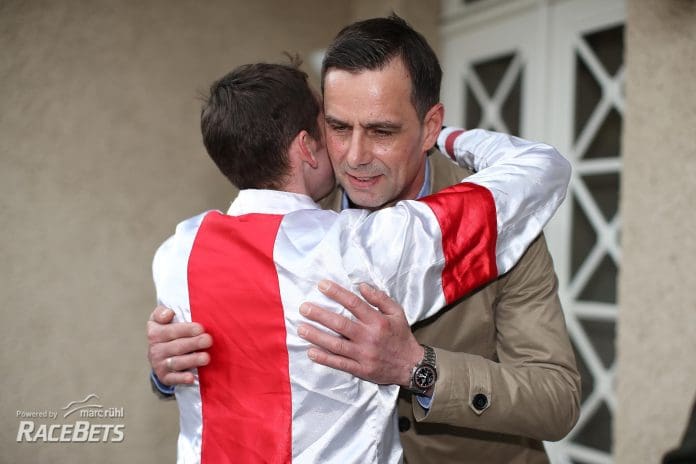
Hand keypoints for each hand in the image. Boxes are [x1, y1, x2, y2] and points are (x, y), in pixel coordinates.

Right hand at [146, 305, 212, 385]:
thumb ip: (161, 313)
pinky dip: (182, 379)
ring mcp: (159, 364)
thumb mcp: (159, 320)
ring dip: (192, 360)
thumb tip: (169, 313)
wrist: (158, 355)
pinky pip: (173, 379)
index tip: (200, 328)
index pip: (170, 331)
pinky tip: (191, 377)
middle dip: (194, 343)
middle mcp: (155, 350)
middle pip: (177, 346)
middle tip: (208, 340)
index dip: (186, 329)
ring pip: (177, 362)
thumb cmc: (166, 332)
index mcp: (155, 333)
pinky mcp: (164, 377)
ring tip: (206, 357)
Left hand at [297, 280, 422, 387]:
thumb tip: (361, 286)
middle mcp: (369, 337)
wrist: (411, 365)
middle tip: (304, 308)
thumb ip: (379, 298)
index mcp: (377, 320)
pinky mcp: (361, 369)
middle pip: (340, 324)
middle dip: (320, 315)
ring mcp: (364, 354)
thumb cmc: (401, 336)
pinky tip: (311, 352)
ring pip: (336, 344)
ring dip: (317, 336)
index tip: (322, 285)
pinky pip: (339, 363)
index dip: (336, 293)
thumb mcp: (397, 312)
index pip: (353, 303)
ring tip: (301, 328)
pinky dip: (324, 358)